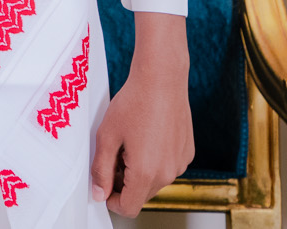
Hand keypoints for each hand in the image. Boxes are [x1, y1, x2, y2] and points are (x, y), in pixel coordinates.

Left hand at [91, 12, 192, 214]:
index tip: (104, 185)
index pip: (129, 208)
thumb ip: (101, 169)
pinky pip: (167, 167)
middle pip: (141, 195)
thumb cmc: (134, 102)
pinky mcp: (187, 153)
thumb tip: (99, 194)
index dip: (112, 200)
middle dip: (124, 183)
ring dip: (140, 172)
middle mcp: (168, 173)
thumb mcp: (107, 136)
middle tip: (113, 155)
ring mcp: (180, 164)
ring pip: (155, 182)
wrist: (162, 79)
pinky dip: (155, 161)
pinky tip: (145, 137)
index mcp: (147, 173)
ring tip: (129, 143)